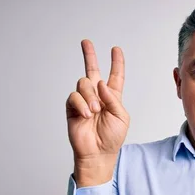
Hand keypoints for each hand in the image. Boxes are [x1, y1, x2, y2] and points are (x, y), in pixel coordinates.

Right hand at [66, 40, 129, 185]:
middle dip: (89, 55)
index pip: (115, 76)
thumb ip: (113, 98)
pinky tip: (86, 114)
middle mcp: (97, 96)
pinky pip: (74, 96)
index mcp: (112, 97)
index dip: (116, 63)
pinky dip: (81, 104)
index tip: (116, 50)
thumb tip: (100, 83)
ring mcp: (84, 100)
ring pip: (83, 84)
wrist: (98, 153)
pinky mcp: (72, 107)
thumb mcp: (122, 116)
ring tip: (94, 112)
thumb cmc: (112, 138)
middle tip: (86, 42)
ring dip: (90, 97)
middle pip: (92, 70)